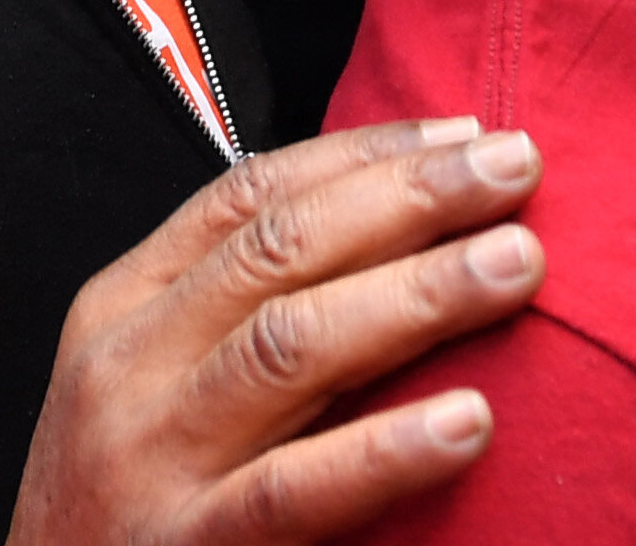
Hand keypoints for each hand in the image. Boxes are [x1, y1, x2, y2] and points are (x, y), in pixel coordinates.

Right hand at [4, 118, 545, 545]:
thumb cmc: (118, 508)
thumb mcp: (148, 385)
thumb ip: (236, 316)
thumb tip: (383, 236)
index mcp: (124, 309)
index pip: (248, 195)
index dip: (363, 154)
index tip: (464, 131)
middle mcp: (130, 366)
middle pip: (282, 249)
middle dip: (409, 197)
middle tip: (516, 166)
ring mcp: (154, 456)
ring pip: (293, 345)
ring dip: (418, 295)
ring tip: (517, 264)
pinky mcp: (188, 545)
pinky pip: (296, 488)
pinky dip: (387, 450)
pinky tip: (471, 422)